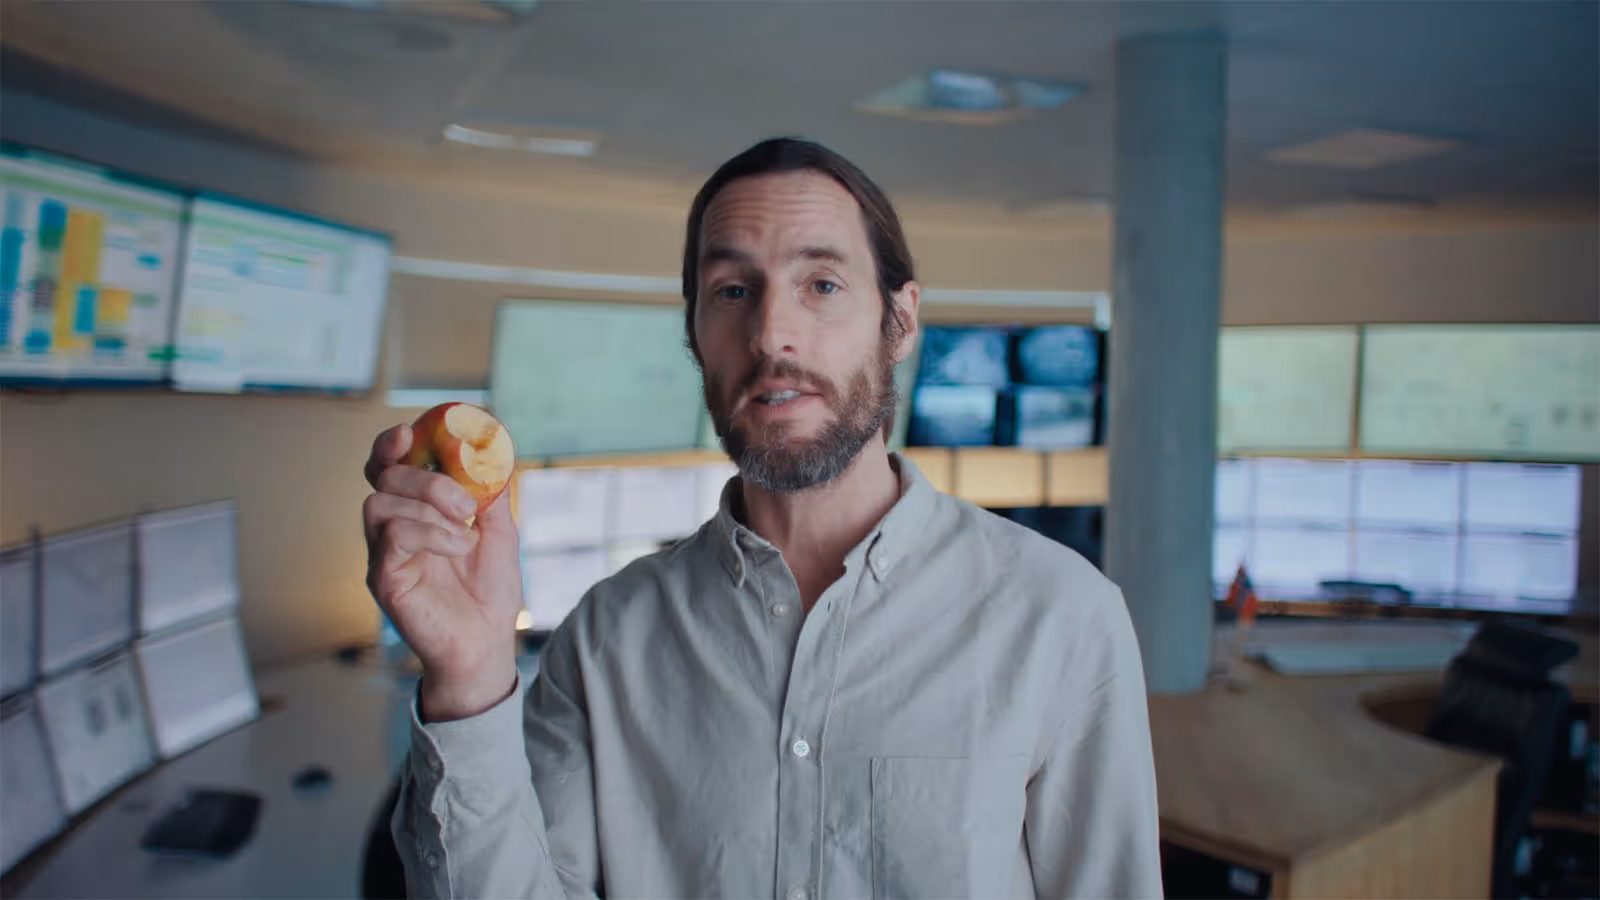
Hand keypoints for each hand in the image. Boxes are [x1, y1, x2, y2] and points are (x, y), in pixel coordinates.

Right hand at [364, 425, 520, 720]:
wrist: (486, 644)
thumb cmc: (488, 592)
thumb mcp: (499, 532)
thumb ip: (490, 493)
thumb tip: (492, 451)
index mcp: (413, 513)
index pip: (385, 467)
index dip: (390, 444)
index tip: (411, 432)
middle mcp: (390, 530)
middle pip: (382, 478)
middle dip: (425, 479)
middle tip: (465, 504)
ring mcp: (382, 555)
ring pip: (380, 503)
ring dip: (429, 508)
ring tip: (466, 532)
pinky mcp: (383, 579)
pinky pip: (393, 537)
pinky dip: (431, 533)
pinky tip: (459, 549)